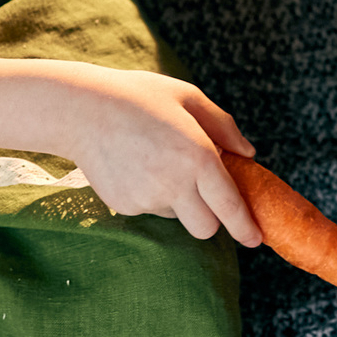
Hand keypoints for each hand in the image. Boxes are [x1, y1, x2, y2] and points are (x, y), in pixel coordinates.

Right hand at [48, 65, 261, 245]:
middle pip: (205, 228)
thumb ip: (224, 126)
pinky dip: (151, 194)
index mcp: (197, 157)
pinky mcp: (124, 205)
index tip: (255, 239)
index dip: (245, 227)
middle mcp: (174, 184)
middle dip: (212, 219)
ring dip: (178, 200)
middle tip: (206, 196)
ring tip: (157, 161)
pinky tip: (136, 165)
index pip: (229, 207)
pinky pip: (149, 208)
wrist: (81, 109)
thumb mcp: (188, 97)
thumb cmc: (139, 97)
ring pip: (176, 216)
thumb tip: (248, 154)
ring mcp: (146, 198)